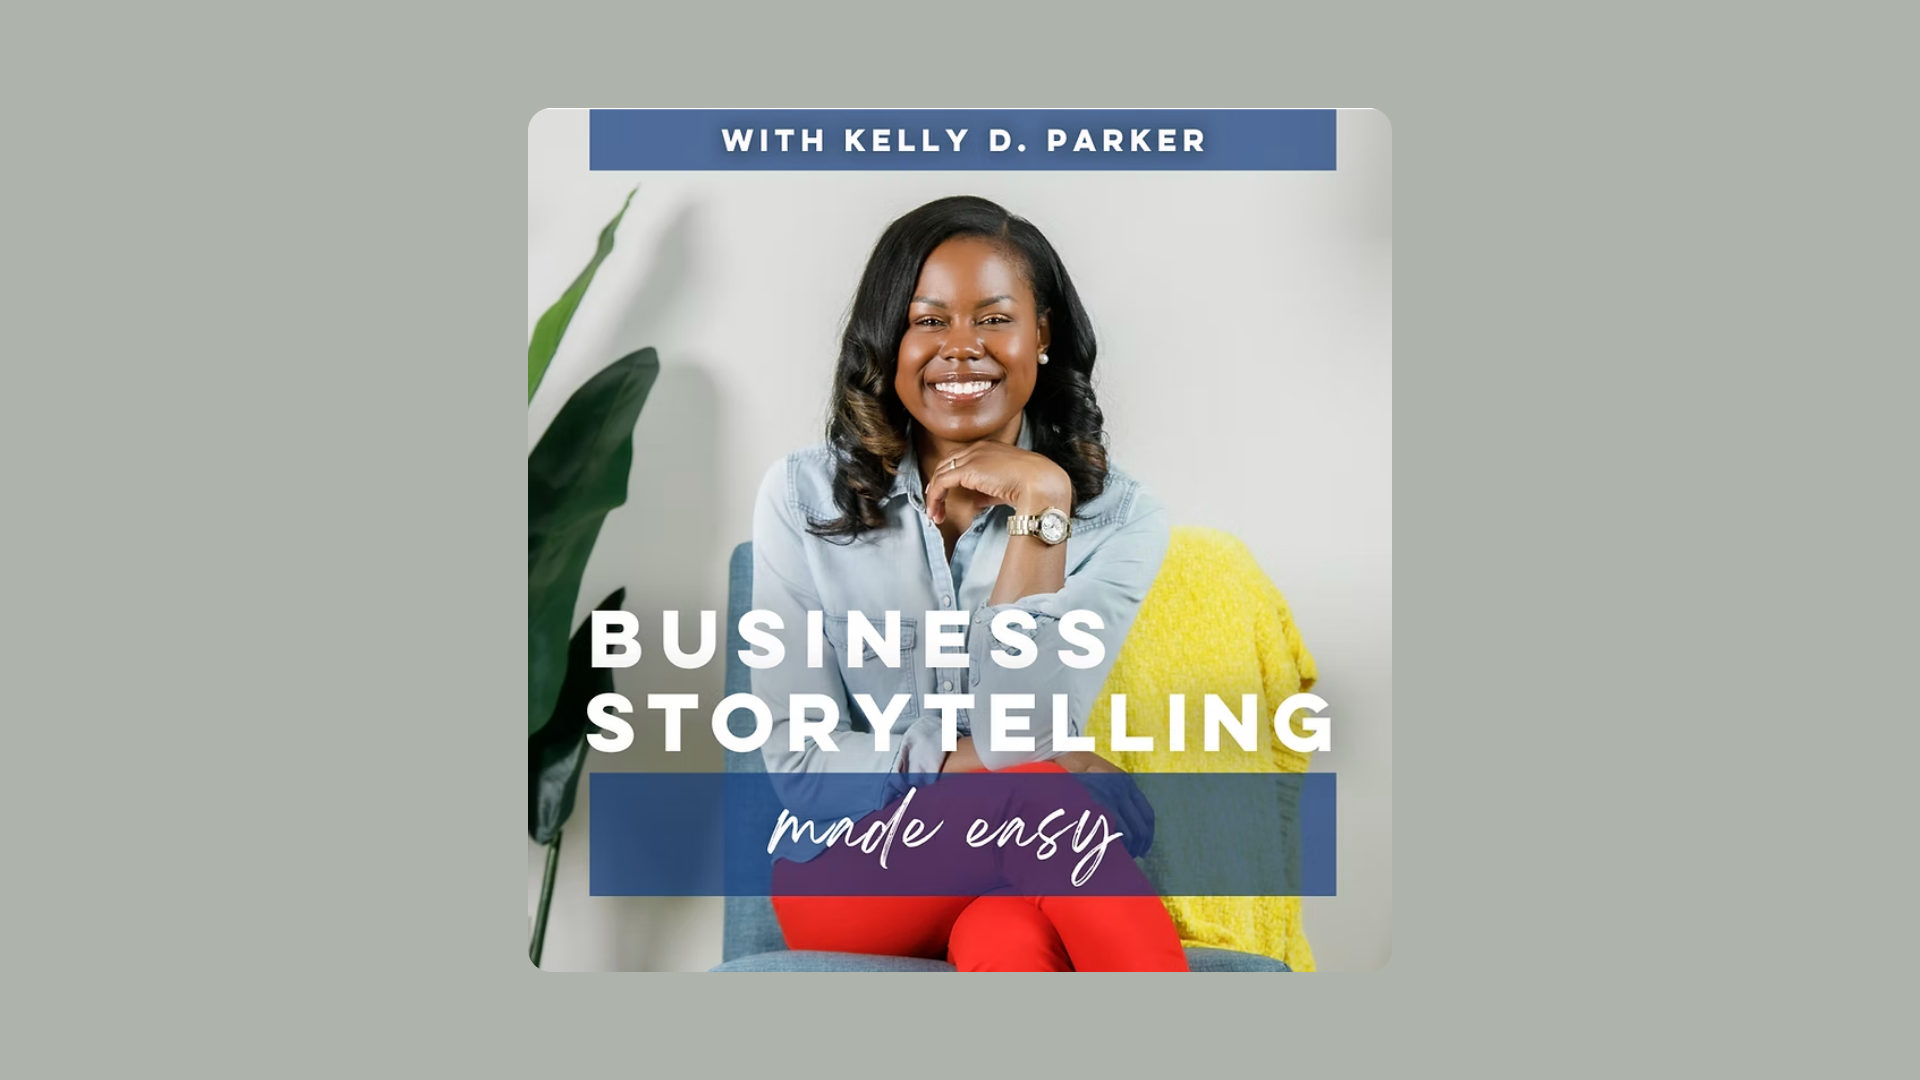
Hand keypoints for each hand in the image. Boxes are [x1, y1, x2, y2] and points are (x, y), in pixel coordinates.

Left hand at [923, 442, 1070, 525]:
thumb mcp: (1005, 486)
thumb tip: (977, 501)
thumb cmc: (1031, 485)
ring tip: (934, 513)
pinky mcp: (968, 469)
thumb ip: (988, 491)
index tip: (943, 495)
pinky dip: (936, 497)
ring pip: (941, 473)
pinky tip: (937, 510)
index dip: (948, 478)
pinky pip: (942, 482)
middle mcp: (978, 448)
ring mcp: (972, 457)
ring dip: (935, 495)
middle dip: (937, 486)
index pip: (959, 460)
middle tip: (935, 506)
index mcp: (989, 448)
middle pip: (946, 464)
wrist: (1040, 482)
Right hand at [1052, 752, 1154, 858]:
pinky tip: (1109, 852)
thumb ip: (1115, 793)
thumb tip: (1128, 822)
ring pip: (1130, 834)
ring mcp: (1109, 799)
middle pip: (1141, 827)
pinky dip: (1114, 846)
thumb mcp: (1101, 776)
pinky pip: (1113, 834)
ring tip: (1120, 857)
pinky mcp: (1096, 809)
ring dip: (1128, 849)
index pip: (1148, 814)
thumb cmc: (1073, 775)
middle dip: (1140, 846)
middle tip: (1134, 856)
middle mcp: (1121, 790)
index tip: (1145, 848)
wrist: (1054, 766)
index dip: (1148, 835)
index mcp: (1125, 782)